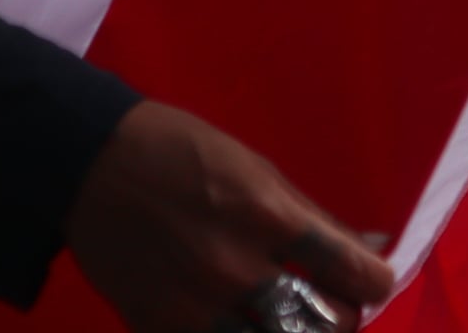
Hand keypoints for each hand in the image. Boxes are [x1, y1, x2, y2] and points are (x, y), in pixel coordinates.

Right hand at [67, 99, 395, 332]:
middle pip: (327, 326)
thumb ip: (314, 219)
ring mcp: (200, 307)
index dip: (376, 283)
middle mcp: (239, 268)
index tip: (371, 281)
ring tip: (288, 322)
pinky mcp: (162, 329)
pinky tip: (240, 325)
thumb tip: (373, 247)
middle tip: (331, 306)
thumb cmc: (183, 153)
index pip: (355, 274)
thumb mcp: (258, 171)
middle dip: (341, 319)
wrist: (91, 165)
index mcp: (269, 216)